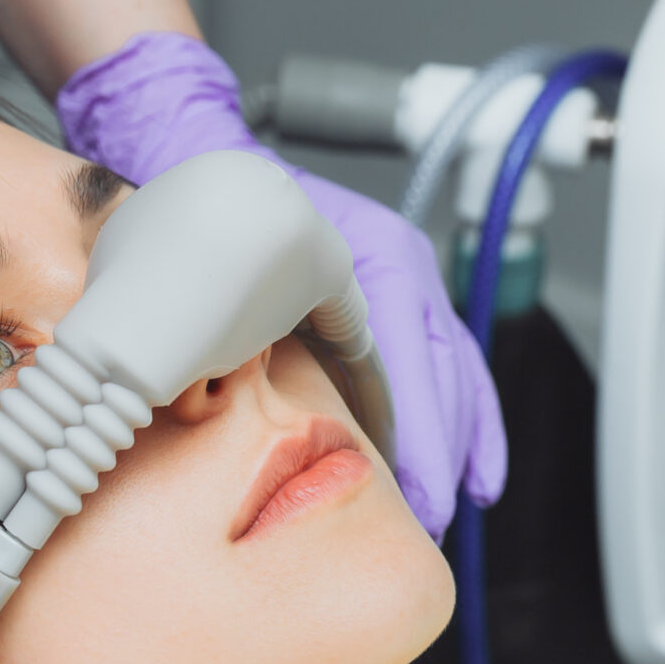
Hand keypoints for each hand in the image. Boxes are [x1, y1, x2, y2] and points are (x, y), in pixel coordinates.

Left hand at [56, 32, 505, 537]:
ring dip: (456, 443)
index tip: (414, 491)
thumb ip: (234, 325)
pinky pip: (443, 367)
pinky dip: (458, 422)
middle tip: (427, 517)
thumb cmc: (211, 203)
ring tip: (451, 506)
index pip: (407, 354)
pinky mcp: (398, 302)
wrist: (196, 146)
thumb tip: (217, 404)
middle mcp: (399, 263)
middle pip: (441, 370)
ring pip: (452, 372)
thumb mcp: (220, 262)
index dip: (417, 431)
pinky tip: (469, 475)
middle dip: (440, 450)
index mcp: (369, 252)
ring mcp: (405, 281)